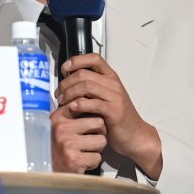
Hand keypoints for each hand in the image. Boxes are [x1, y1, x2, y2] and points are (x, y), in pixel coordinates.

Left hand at [54, 53, 162, 177]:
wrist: (134, 134)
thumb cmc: (115, 116)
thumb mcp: (102, 96)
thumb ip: (88, 87)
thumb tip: (66, 81)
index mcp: (110, 77)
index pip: (94, 58)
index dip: (76, 61)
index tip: (65, 69)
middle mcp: (113, 84)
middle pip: (83, 73)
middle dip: (66, 83)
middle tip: (59, 94)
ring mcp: (115, 96)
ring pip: (86, 86)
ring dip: (70, 93)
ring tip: (62, 102)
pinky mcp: (114, 111)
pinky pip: (93, 103)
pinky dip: (79, 105)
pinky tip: (72, 109)